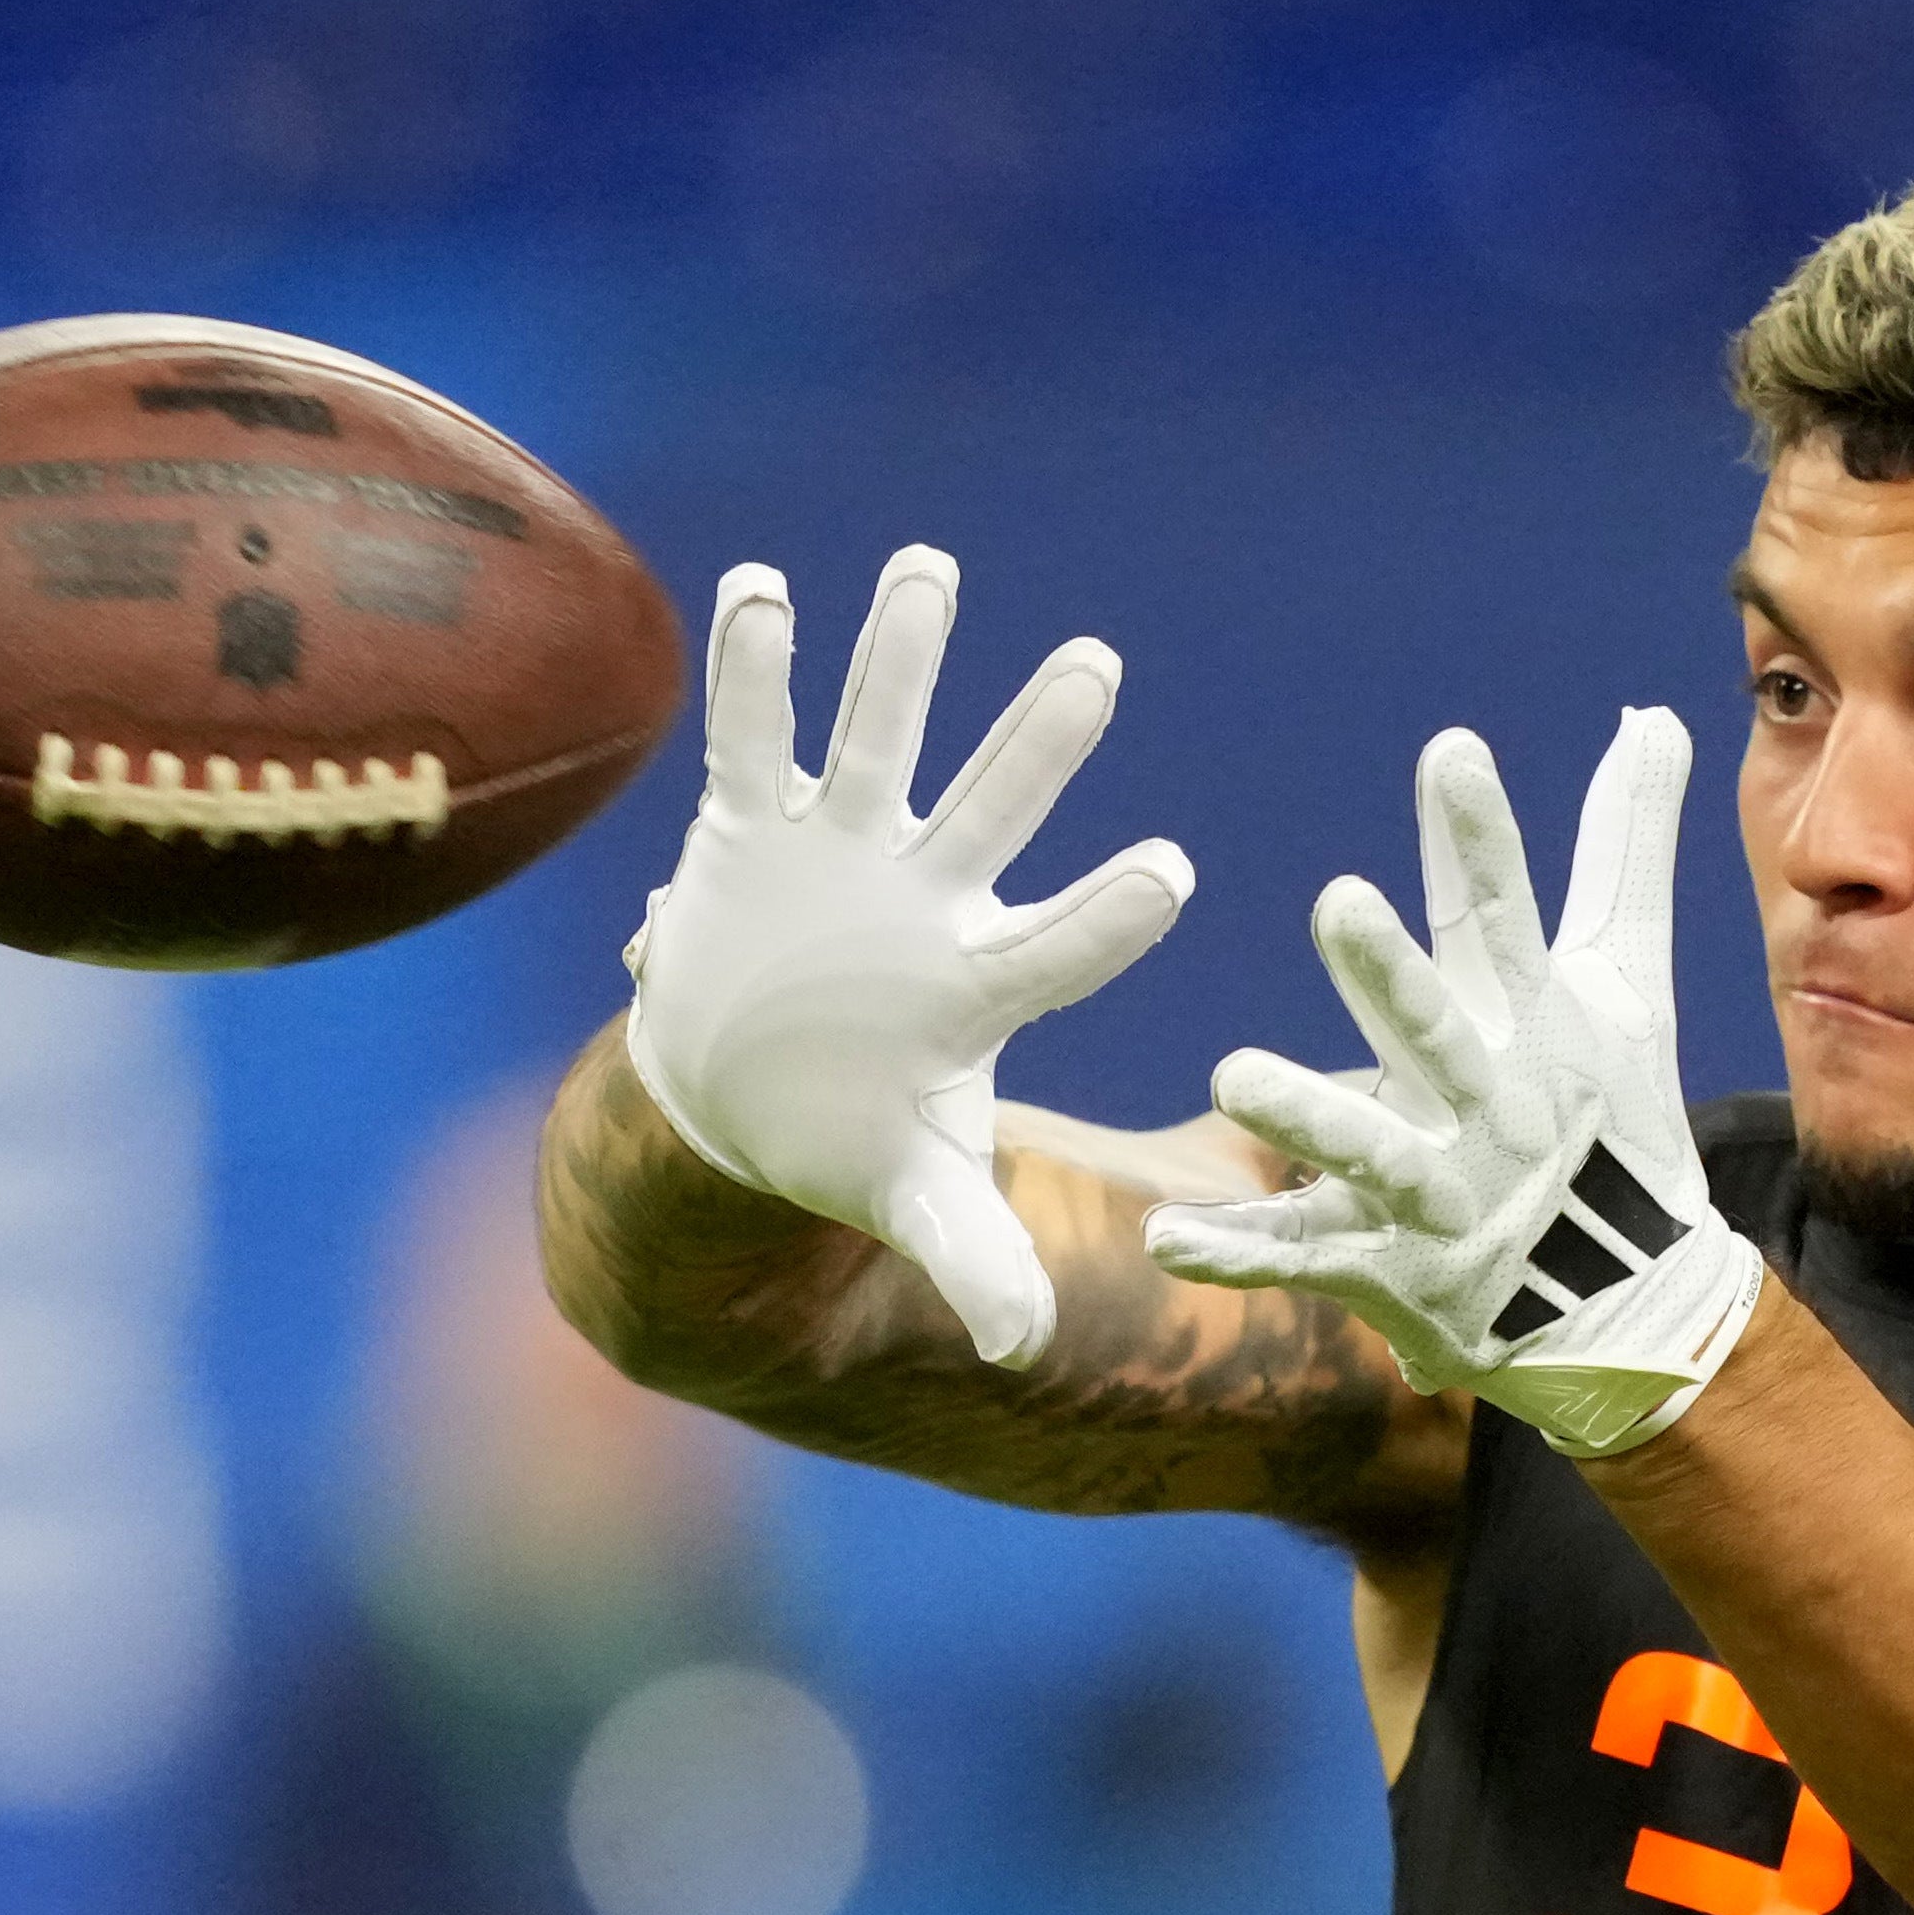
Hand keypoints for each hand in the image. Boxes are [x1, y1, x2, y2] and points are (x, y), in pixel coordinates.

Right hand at [626, 545, 1191, 1366]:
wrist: (738, 1103)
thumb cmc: (851, 1140)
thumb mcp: (917, 1195)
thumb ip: (973, 1252)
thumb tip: (1021, 1344)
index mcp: (978, 982)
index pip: (1062, 943)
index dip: (1112, 912)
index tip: (1175, 870)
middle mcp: (925, 893)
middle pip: (993, 810)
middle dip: (1038, 741)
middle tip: (1098, 666)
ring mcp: (842, 850)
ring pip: (879, 740)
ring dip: (898, 659)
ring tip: (928, 570)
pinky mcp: (752, 829)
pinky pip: (751, 738)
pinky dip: (751, 670)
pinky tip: (764, 589)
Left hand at [1142, 711, 1759, 1460]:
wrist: (1628, 1309)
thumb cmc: (1611, 1120)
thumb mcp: (1624, 985)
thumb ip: (1623, 850)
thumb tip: (1652, 714)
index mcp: (1534, 1025)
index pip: (1505, 917)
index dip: (1481, 839)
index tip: (1451, 752)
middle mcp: (1491, 1103)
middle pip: (1436, 1029)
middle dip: (1394, 973)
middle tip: (1340, 901)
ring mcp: (1441, 1192)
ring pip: (1367, 1148)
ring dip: (1306, 1113)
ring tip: (1230, 1075)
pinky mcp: (1391, 1269)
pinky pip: (1301, 1257)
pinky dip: (1236, 1251)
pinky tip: (1164, 1236)